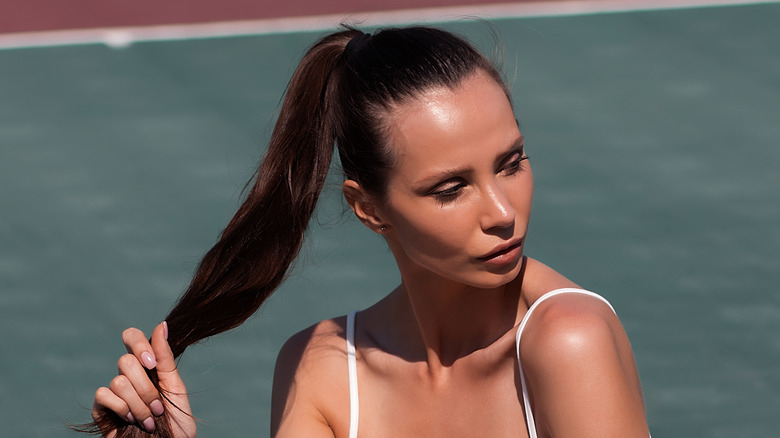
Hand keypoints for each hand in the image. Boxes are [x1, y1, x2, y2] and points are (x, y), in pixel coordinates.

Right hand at [92, 322, 195, 436]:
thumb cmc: (176, 424)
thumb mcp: (176, 388)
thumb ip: (166, 359)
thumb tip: (162, 325)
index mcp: (148, 367)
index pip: (132, 337)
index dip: (139, 345)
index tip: (152, 364)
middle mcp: (129, 376)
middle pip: (126, 361)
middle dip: (146, 388)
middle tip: (158, 406)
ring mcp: (114, 393)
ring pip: (118, 381)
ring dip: (138, 404)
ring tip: (149, 420)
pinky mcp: (101, 410)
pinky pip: (103, 394)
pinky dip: (122, 408)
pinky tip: (131, 420)